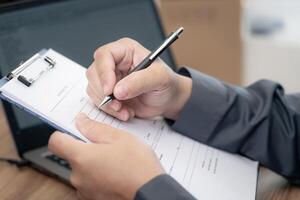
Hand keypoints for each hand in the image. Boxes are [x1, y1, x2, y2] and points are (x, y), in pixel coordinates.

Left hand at [48, 113, 163, 199]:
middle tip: (107, 145)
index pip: (56, 142)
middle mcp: (78, 176)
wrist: (151, 193)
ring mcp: (85, 190)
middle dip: (86, 148)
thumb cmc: (138, 166)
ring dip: (94, 163)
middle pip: (72, 156)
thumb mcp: (119, 138)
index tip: (75, 131)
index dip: (63, 133)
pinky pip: (90, 182)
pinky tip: (116, 172)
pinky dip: (99, 176)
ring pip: (82, 169)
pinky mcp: (93, 199)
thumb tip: (81, 121)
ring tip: (115, 160)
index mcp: (81, 157)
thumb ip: (95, 128)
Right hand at [86, 38, 191, 120]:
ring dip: (108, 104)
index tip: (110, 90)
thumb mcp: (159, 78)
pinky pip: (98, 101)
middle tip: (118, 105)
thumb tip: (118, 90)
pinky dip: (110, 111)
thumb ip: (140, 81)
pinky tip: (125, 112)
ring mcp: (109, 78)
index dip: (104, 73)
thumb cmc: (166, 83)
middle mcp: (114, 62)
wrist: (168, 100)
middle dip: (104, 93)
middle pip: (94, 73)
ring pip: (93, 89)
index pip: (104, 55)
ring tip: (126, 110)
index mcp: (125, 50)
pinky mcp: (108, 93)